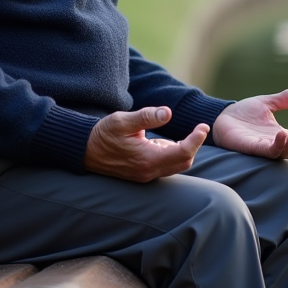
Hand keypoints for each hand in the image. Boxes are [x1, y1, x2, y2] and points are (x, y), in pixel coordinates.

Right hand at [84, 106, 207, 181]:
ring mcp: (146, 174)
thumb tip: (168, 112)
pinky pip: (167, 165)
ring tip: (185, 132)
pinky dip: (173, 153)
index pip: (182, 153)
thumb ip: (146, 116)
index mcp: (146, 159)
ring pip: (177, 165)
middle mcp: (149, 171)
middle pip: (184, 162)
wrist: (84, 150)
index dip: (196, 139)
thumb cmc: (103, 134)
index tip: (203, 126)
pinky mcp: (144, 173)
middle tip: (200, 127)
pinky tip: (165, 141)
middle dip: (194, 145)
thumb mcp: (122, 120)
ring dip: (184, 149)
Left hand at [211, 87, 287, 159]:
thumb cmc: (243, 113)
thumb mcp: (267, 103)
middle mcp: (276, 144)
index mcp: (282, 135)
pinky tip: (281, 132)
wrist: (221, 116)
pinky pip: (268, 151)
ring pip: (286, 152)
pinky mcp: (252, 149)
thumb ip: (285, 99)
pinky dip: (277, 144)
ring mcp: (264, 148)